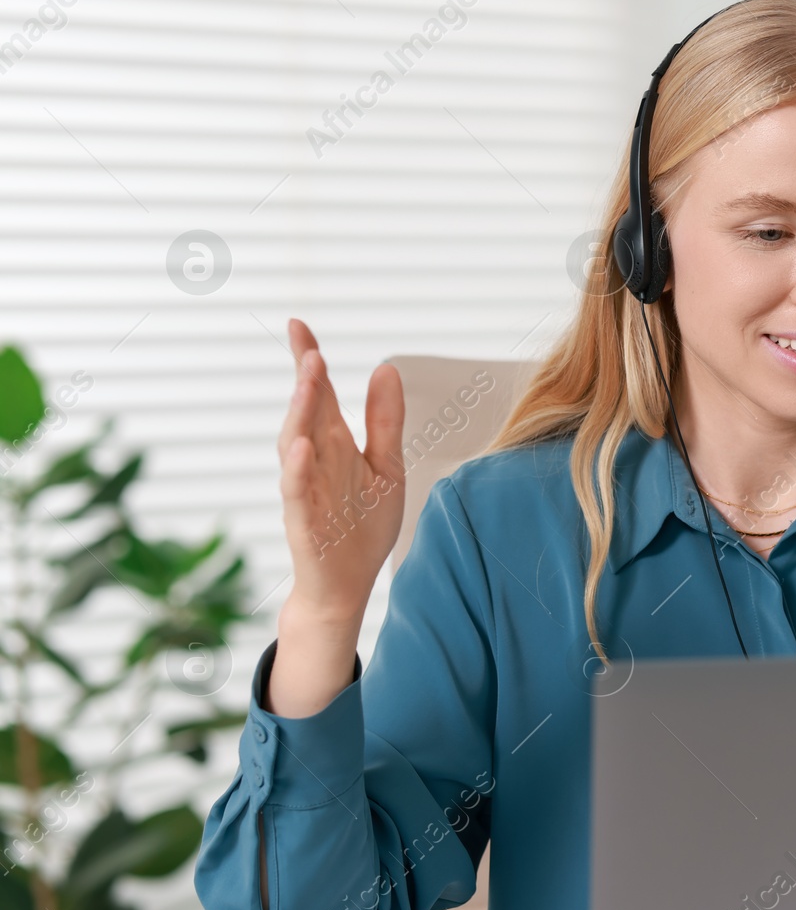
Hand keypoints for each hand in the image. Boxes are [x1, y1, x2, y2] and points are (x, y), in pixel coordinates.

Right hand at [277, 318, 405, 625]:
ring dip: (300, 412)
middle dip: (307, 380)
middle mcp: (315, 461)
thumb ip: (385, 420)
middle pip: (306, 412)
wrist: (347, 585)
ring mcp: (305, 490)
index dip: (308, 359)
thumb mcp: (387, 466)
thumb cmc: (363, 527)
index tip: (298, 324)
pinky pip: (296, 492)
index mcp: (334, 445)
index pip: (319, 394)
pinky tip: (302, 447)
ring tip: (308, 380)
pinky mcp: (304, 522)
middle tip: (309, 348)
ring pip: (295, 444)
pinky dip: (297, 470)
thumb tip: (385, 368)